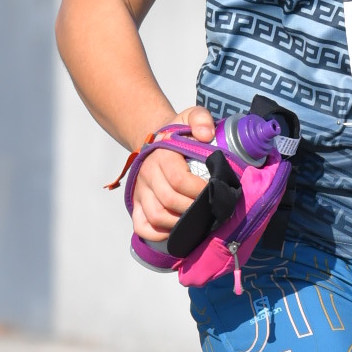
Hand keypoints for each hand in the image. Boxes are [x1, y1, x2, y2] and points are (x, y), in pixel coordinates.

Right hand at [128, 107, 216, 244]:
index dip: (199, 191)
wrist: (158, 140)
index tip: (215, 191)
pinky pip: (141, 225)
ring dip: (178, 223)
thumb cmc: (179, 133)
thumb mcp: (191, 117)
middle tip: (210, 209)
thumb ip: (200, 119)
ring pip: (156, 216)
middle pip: (169, 201)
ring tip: (196, 221)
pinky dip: (157, 234)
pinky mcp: (137, 203)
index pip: (179, 180)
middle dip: (194, 209)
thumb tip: (206, 135)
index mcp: (162, 155)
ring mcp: (140, 190)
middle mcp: (147, 174)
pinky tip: (174, 231)